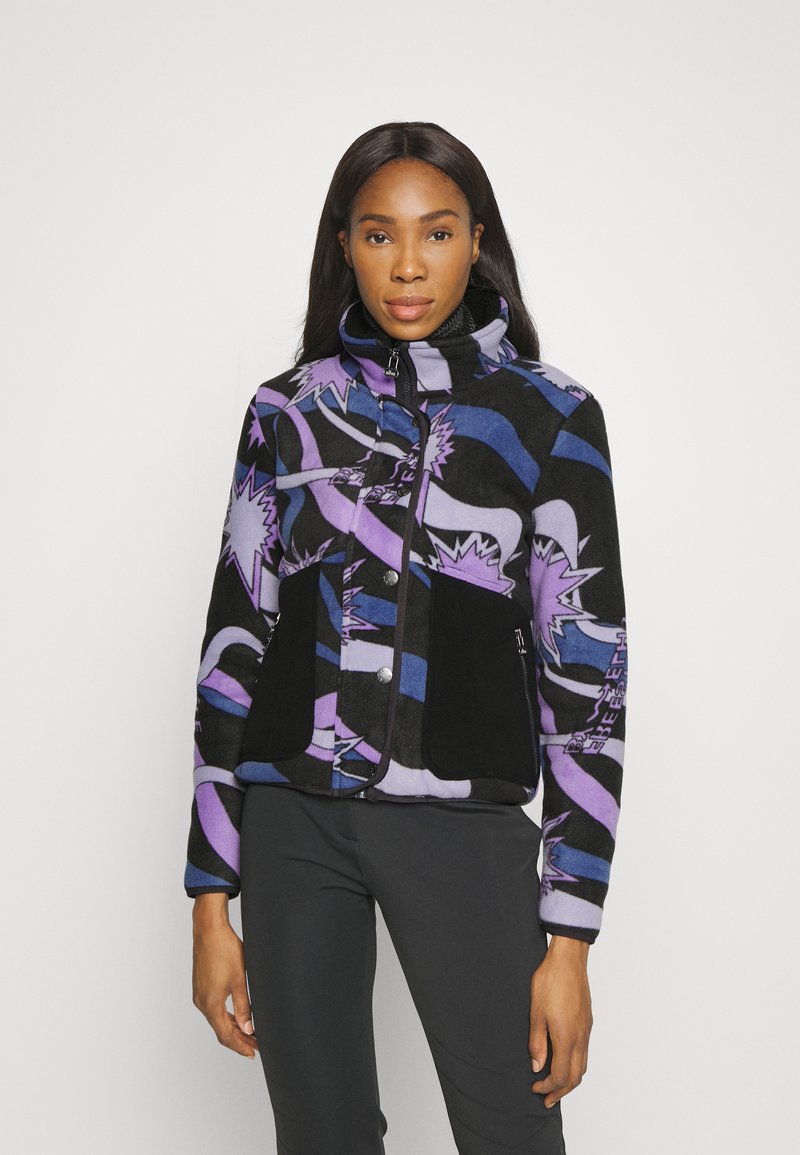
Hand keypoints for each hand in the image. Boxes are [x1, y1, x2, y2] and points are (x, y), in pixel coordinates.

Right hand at [191, 899, 257, 1059]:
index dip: (240, 1046)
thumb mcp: (239, 980)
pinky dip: (226, 1017)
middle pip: (221, 1030)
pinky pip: (213, 1009)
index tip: (253, 1053)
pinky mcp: (201, 987)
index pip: (226, 1035)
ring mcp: (199, 995)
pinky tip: (237, 1017)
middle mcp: (202, 1003)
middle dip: (239, 1040)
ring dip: (233, 1028)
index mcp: (211, 1004)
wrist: (209, 930)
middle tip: (256, 1045)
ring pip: (217, 1020)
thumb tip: (248, 1028)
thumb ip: (244, 1006)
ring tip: (250, 1034)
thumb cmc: (225, 951)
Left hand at [529, 936, 591, 1107]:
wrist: (568, 959)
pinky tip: (564, 1061)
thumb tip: (537, 1067)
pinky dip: (575, 1066)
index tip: (534, 1087)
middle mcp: (580, 1037)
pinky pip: (585, 1053)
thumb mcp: (535, 1011)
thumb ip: (537, 1042)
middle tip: (546, 1099)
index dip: (547, 1087)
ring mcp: (586, 1030)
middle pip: (575, 1077)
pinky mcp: (587, 1022)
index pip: (560, 1075)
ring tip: (555, 1086)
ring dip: (570, 1080)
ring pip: (583, 1066)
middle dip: (560, 1091)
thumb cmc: (549, 981)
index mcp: (566, 1036)